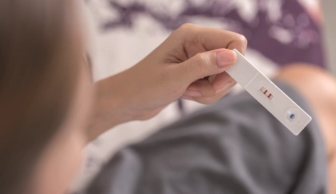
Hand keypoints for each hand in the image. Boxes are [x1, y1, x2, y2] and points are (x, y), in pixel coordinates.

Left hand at [88, 24, 246, 139]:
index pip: (233, 41)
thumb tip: (232, 57)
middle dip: (218, 82)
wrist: (128, 100)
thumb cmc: (144, 86)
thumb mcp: (174, 78)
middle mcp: (197, 44)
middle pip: (231, 62)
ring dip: (209, 91)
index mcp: (192, 36)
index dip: (235, 62)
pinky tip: (186, 93)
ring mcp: (197, 59)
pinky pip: (214, 85)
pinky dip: (205, 94)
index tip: (221, 82)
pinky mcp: (196, 72)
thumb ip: (204, 66)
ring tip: (186, 92)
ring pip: (223, 77)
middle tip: (196, 89)